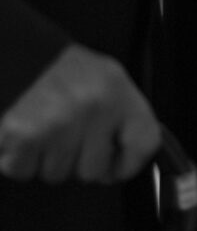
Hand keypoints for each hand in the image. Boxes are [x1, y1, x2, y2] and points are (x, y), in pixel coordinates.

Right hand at [0, 44, 161, 184]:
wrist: (17, 56)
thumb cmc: (61, 71)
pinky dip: (19, 159)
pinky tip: (25, 135)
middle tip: (66, 132)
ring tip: (44, 128)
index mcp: (118, 90)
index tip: (117, 165)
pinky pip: (24, 171)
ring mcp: (58, 123)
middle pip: (94, 171)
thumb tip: (124, 160)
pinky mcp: (24, 136)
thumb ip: (124, 116)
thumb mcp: (107, 79)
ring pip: (57, 174)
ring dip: (48, 159)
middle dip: (78, 160)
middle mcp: (93, 107)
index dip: (129, 163)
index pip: (144, 144)